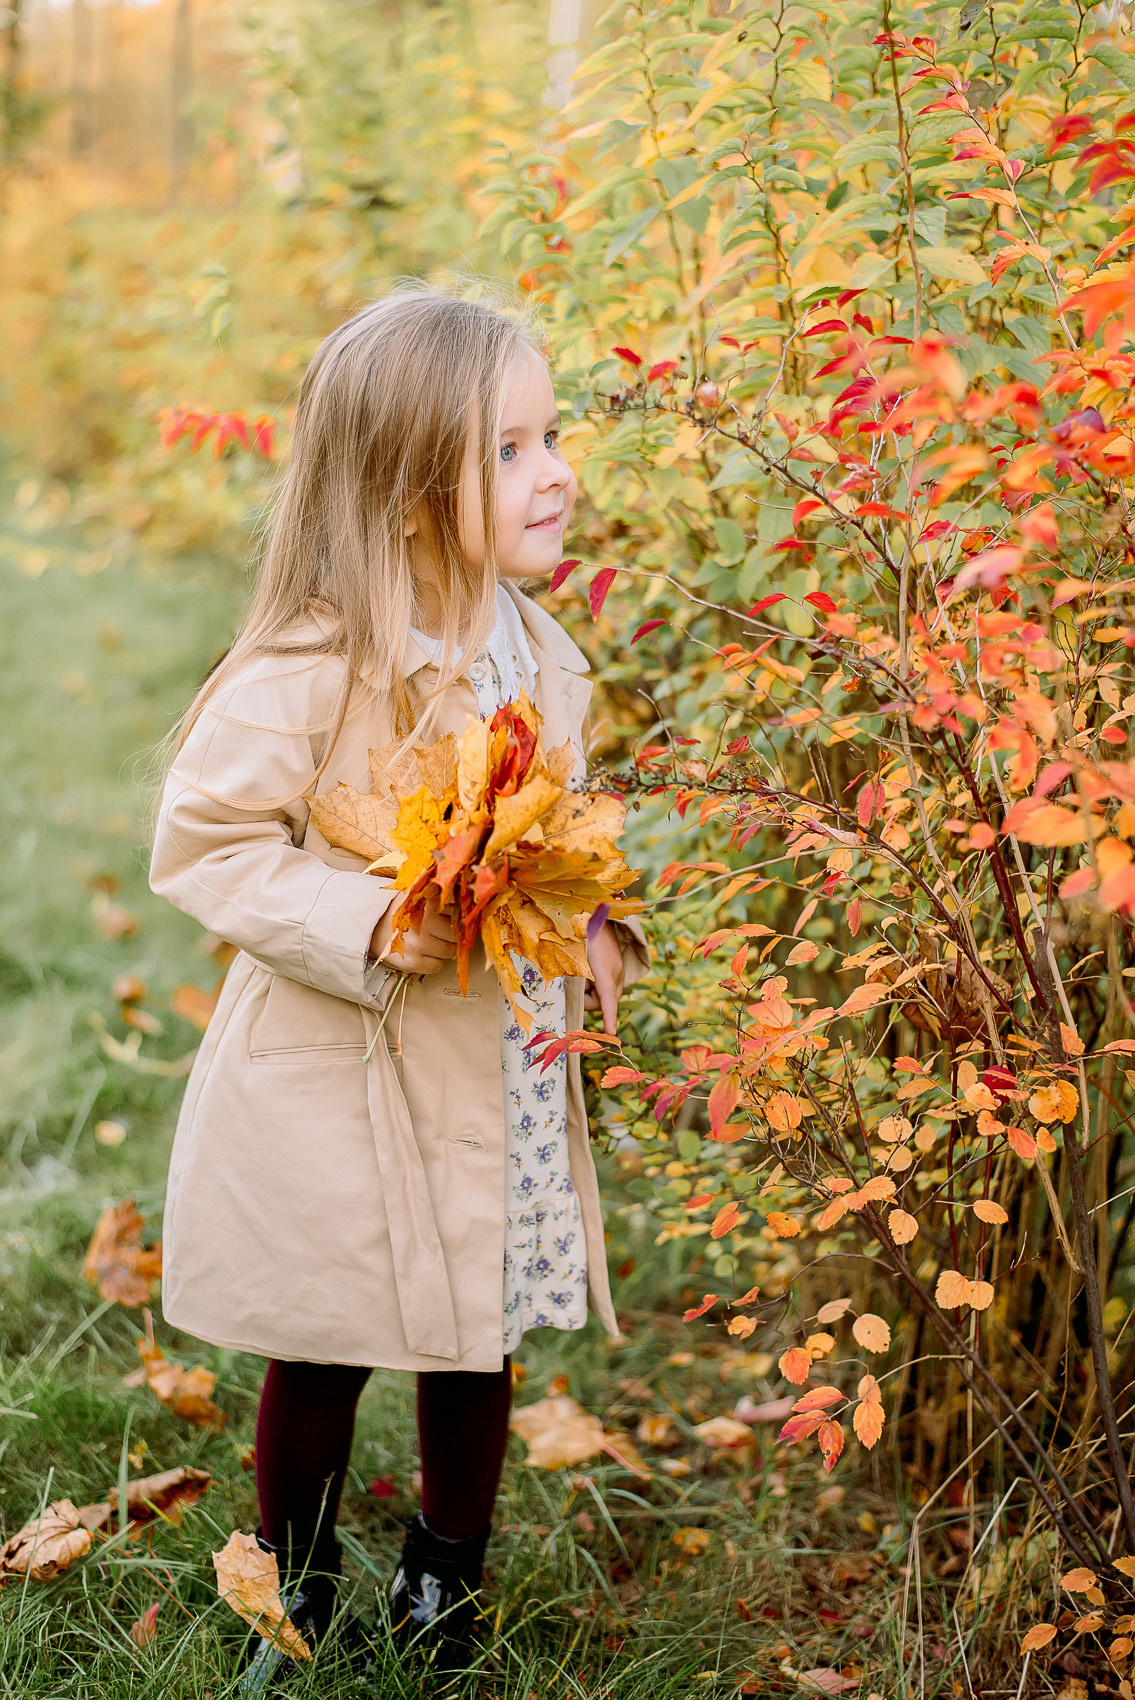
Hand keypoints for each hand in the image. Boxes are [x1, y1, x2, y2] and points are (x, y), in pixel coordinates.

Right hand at [369, 896, 455, 974]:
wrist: (370, 926)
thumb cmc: (395, 912)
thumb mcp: (415, 895)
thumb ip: (437, 896)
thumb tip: (462, 899)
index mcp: (427, 904)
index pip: (457, 913)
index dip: (456, 917)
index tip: (454, 919)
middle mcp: (424, 924)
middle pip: (455, 933)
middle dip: (451, 933)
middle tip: (442, 932)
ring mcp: (419, 945)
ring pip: (449, 951)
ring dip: (444, 948)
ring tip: (432, 941)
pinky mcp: (413, 963)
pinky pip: (437, 966)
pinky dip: (434, 961)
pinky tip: (425, 952)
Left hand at [584, 920, 624, 1035]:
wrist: (596, 914)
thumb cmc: (580, 935)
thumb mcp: (573, 956)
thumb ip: (573, 977)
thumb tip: (574, 997)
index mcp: (604, 970)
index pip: (607, 999)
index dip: (609, 1017)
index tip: (611, 1034)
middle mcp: (616, 973)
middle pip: (602, 1002)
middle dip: (587, 998)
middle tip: (576, 981)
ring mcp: (618, 971)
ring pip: (603, 995)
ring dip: (590, 990)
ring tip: (582, 971)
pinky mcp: (617, 969)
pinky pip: (607, 987)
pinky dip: (596, 985)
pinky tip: (590, 972)